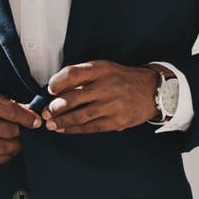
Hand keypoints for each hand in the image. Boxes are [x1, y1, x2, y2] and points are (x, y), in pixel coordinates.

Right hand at [0, 83, 41, 165]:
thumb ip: (5, 102)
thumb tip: (29, 111)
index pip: (8, 111)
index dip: (26, 118)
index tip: (36, 122)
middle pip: (6, 131)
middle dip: (21, 132)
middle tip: (27, 132)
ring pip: (0, 148)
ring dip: (15, 147)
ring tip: (19, 142)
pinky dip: (3, 157)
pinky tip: (8, 151)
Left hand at [41, 60, 163, 133]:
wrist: (152, 91)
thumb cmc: (122, 79)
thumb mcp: (105, 68)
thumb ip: (83, 76)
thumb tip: (57, 89)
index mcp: (101, 69)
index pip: (73, 73)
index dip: (57, 82)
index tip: (50, 90)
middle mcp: (106, 86)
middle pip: (74, 97)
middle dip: (55, 107)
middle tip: (45, 112)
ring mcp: (112, 105)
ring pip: (80, 115)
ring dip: (62, 121)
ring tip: (51, 124)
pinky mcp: (116, 121)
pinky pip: (91, 127)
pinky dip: (74, 129)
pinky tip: (64, 129)